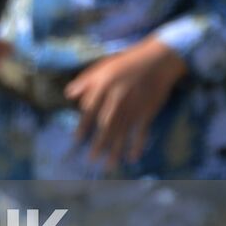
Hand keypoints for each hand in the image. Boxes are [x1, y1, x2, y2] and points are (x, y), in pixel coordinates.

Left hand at [66, 37, 186, 169]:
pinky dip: (137, 145)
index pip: (89, 110)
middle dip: (98, 144)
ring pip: (122, 132)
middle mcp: (117, 98)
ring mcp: (134, 106)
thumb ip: (85, 81)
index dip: (82, 126)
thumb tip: (68, 95)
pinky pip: (141, 132)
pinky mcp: (148, 111)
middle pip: (105, 125)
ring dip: (114, 150)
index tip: (76, 140)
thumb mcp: (102, 66)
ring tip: (107, 165)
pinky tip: (132, 157)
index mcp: (103, 86)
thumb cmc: (126, 62)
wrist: (157, 60)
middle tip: (90, 159)